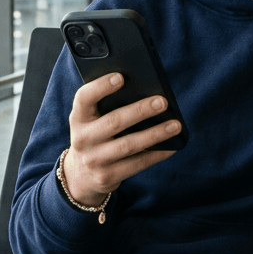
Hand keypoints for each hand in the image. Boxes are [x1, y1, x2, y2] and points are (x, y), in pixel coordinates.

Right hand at [62, 73, 180, 205]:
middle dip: (140, 110)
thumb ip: (107, 106)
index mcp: (78, 118)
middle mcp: (82, 139)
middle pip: (114, 122)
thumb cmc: (95, 135)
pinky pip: (137, 164)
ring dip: (155, 134)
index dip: (101, 86)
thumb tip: (146, 93)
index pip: (84, 98)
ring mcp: (94, 160)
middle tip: (162, 101)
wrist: (81, 175)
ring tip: (175, 125)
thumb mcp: (92, 121)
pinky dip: (157, 155)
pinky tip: (172, 146)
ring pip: (128, 145)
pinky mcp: (107, 176)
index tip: (121, 77)